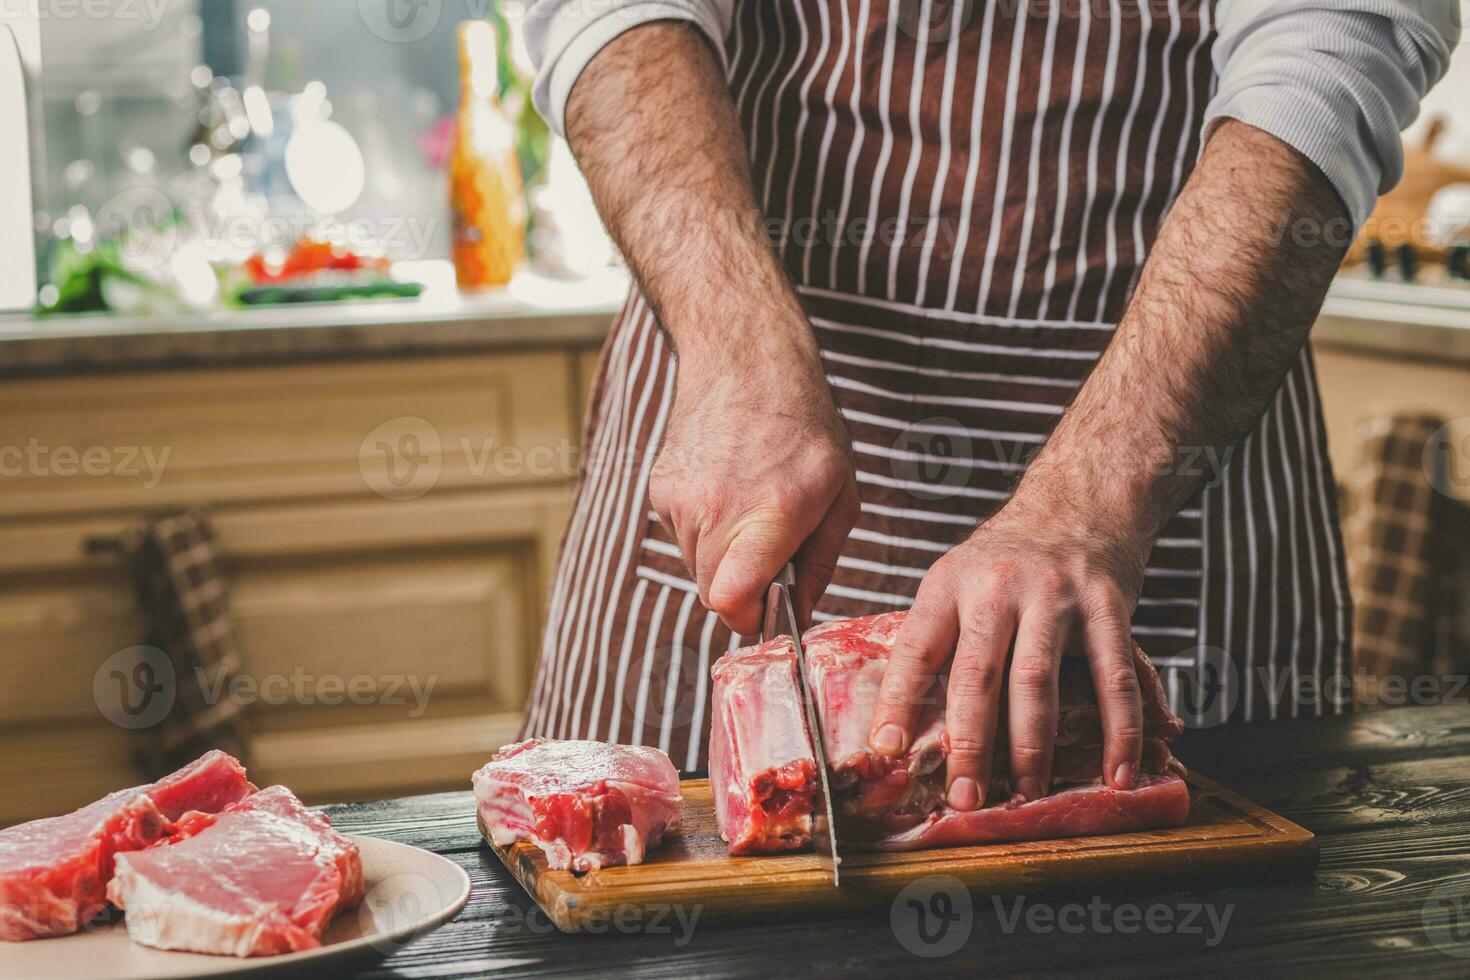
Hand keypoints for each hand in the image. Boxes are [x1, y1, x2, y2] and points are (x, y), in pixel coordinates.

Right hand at [648, 345, 859, 634]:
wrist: (746, 364)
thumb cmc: (804, 428)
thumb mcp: (841, 496)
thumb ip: (820, 563)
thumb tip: (800, 614)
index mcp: (768, 516)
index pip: (731, 601)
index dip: (750, 618)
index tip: (770, 609)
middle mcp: (716, 511)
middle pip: (713, 594)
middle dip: (743, 589)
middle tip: (770, 554)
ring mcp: (680, 501)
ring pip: (696, 566)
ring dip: (723, 557)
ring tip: (749, 510)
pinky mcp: (660, 491)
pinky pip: (681, 536)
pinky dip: (703, 530)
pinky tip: (726, 491)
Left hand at [866, 493, 1150, 810]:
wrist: (1079, 503)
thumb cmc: (1008, 557)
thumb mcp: (958, 578)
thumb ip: (939, 637)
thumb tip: (904, 721)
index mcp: (950, 583)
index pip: (917, 648)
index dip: (899, 701)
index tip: (889, 749)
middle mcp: (997, 587)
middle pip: (977, 674)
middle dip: (969, 743)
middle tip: (964, 797)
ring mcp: (1055, 596)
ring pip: (1037, 681)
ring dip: (1032, 746)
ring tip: (1026, 792)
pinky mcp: (1107, 607)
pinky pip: (1113, 678)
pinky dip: (1119, 731)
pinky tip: (1116, 773)